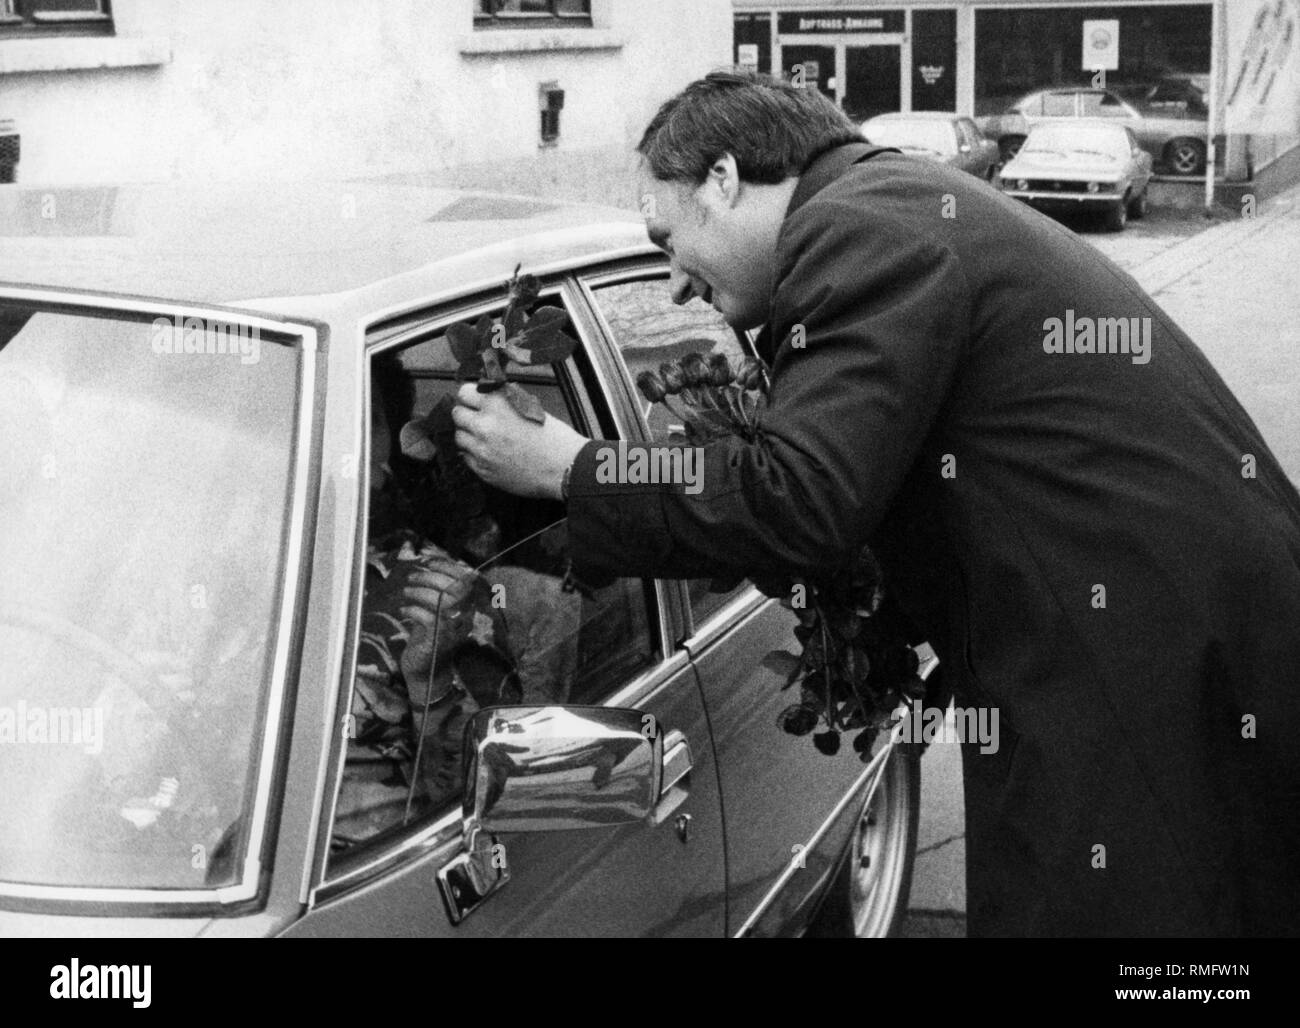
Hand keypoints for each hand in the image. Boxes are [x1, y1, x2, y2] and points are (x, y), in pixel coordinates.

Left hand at [399, 559, 477, 692]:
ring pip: (440, 601)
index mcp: (471, 608)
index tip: (429, 563)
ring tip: (406, 592)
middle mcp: (467, 618)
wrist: (428, 672)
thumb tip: (431, 564)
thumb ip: (442, 591)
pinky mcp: (440, 640)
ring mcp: (455, 629)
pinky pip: (427, 617)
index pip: (467, 579)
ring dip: (418, 592)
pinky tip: (403, 611)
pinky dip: (412, 610)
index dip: (448, 567)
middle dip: (429, 577)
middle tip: (412, 577)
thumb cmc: (432, 637)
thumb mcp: (440, 611)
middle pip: (453, 587)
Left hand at [452, 384, 588, 498]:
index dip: (470, 396)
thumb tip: (487, 395)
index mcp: (497, 404)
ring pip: (459, 437)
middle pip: (457, 414)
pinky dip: (475, 454)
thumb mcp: (530, 407)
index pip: (463, 392)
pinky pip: (467, 457)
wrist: (564, 468)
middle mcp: (485, 425)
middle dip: (467, 415)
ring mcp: (481, 449)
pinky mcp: (483, 470)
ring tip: (488, 438)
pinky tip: (492, 453)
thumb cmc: (554, 438)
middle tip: (480, 419)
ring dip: (470, 435)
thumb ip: (504, 400)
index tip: (474, 400)